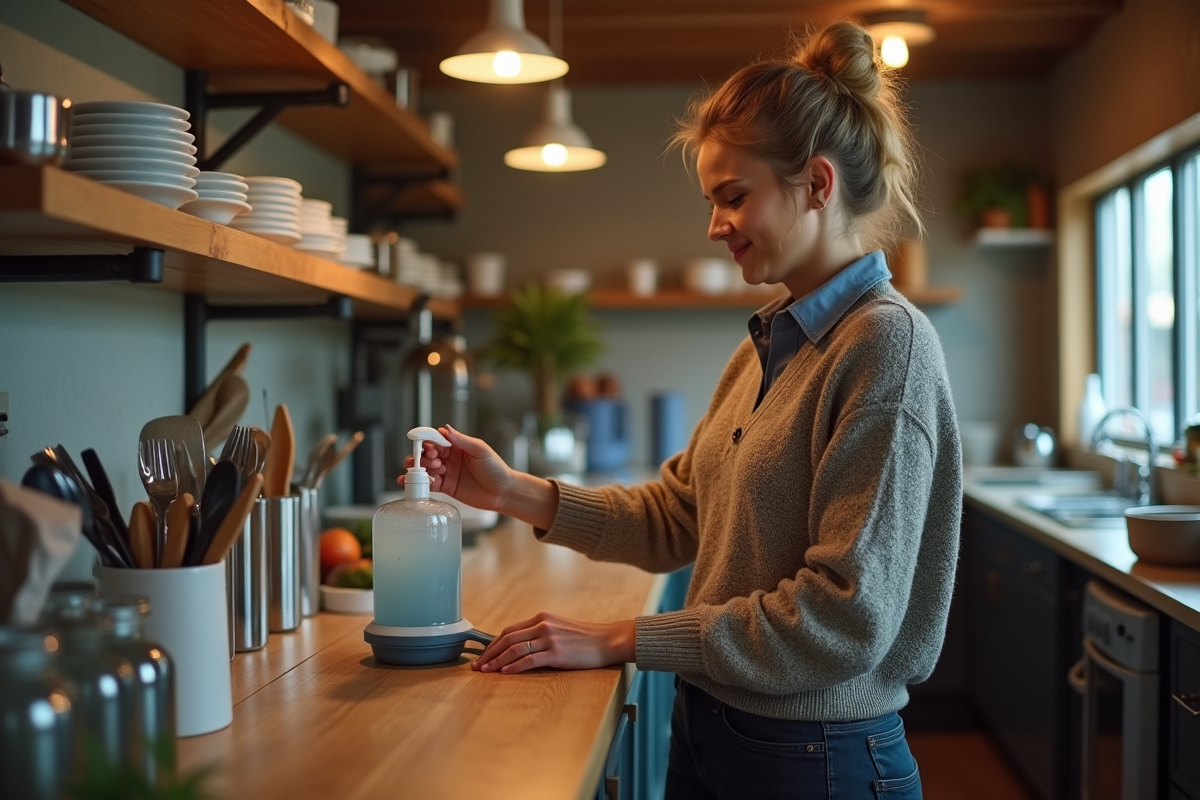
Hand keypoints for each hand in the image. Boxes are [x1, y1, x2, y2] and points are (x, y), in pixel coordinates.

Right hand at [400, 425, 513, 511]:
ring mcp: (446, 472)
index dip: (428, 442)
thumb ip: (462, 440)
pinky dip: (418, 483)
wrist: (503, 493)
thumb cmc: (496, 469)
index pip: (436, 439)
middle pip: (427, 454)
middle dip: (422, 457)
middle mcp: (449, 458)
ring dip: (419, 469)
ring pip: (425, 468)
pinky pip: (428, 483)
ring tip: (425, 473)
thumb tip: (446, 429)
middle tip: (432, 462)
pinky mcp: (446, 487)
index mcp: (457, 445)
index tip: (427, 447)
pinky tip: (410, 482)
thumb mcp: (481, 450)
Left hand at [472, 612, 635, 674]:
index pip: (510, 630)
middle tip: (478, 665)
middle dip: (489, 653)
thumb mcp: (559, 629)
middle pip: (507, 639)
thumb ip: (540, 634)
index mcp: (542, 618)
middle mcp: (543, 625)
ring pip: (514, 649)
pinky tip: (504, 673)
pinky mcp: (556, 653)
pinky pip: (529, 660)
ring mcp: (549, 638)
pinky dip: (513, 667)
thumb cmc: (585, 638)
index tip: (484, 654)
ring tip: (486, 671)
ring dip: (497, 661)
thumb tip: (520, 647)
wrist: (607, 641)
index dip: (493, 644)